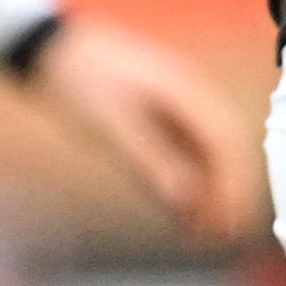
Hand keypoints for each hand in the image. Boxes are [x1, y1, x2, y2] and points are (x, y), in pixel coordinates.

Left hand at [32, 18, 260, 236]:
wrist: (51, 49)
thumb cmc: (82, 81)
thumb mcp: (114, 124)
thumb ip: (151, 161)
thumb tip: (186, 200)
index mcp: (185, 93)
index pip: (225, 143)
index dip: (234, 184)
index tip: (231, 220)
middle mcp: (187, 102)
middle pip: (223, 151)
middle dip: (228, 193)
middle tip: (226, 235)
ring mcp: (171, 111)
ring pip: (202, 157)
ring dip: (207, 195)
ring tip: (204, 236)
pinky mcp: (153, 123)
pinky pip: (178, 158)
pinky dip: (183, 187)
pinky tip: (180, 216)